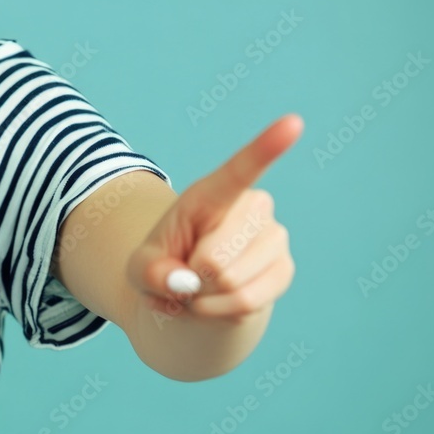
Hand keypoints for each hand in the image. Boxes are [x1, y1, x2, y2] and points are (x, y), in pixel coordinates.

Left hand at [127, 114, 303, 320]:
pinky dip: (218, 311)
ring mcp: (275, 237)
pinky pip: (246, 303)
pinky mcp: (285, 269)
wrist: (191, 292)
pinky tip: (214, 301)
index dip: (266, 148)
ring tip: (201, 286)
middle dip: (190, 278)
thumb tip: (184, 283)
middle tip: (187, 271)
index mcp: (213, 192)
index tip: (294, 122)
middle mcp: (252, 206)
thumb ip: (149, 272)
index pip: (240, 170)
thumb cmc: (162, 267)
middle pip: (214, 259)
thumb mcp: (139, 269)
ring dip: (204, 298)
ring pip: (231, 284)